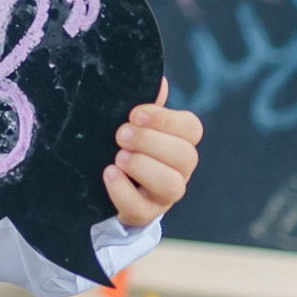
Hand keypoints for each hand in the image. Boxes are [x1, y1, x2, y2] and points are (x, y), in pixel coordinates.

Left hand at [104, 79, 201, 228]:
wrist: (106, 183)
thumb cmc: (126, 144)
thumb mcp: (134, 123)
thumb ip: (146, 106)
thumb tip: (160, 82)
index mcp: (181, 142)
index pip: (191, 129)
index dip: (165, 119)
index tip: (135, 113)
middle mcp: (180, 170)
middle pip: (184, 156)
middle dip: (150, 142)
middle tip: (120, 134)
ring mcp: (164, 196)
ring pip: (172, 185)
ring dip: (142, 166)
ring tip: (118, 157)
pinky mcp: (144, 214)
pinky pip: (141, 209)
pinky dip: (122, 190)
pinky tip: (109, 173)